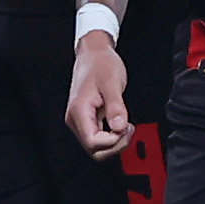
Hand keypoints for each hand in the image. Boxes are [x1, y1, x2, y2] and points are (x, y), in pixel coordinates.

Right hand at [65, 35, 130, 160]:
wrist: (93, 53)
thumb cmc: (101, 64)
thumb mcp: (112, 83)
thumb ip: (116, 107)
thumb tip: (119, 128)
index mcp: (79, 111)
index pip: (93, 143)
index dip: (113, 141)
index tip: (126, 127)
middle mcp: (75, 119)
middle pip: (94, 150)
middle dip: (115, 145)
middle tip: (129, 129)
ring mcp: (80, 121)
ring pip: (96, 147)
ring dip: (114, 142)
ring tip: (127, 125)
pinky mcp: (87, 120)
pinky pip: (98, 137)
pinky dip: (112, 136)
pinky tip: (121, 124)